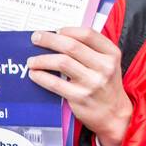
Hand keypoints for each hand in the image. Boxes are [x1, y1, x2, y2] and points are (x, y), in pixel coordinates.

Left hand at [27, 27, 132, 145]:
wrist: (114, 114)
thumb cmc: (106, 85)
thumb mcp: (107, 64)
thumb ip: (90, 50)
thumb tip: (59, 37)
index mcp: (111, 54)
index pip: (88, 35)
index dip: (68, 30)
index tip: (55, 30)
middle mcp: (104, 67)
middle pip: (71, 46)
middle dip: (49, 39)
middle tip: (35, 38)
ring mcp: (92, 83)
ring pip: (61, 62)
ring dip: (41, 59)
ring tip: (32, 60)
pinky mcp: (79, 97)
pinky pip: (54, 83)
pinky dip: (41, 76)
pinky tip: (34, 74)